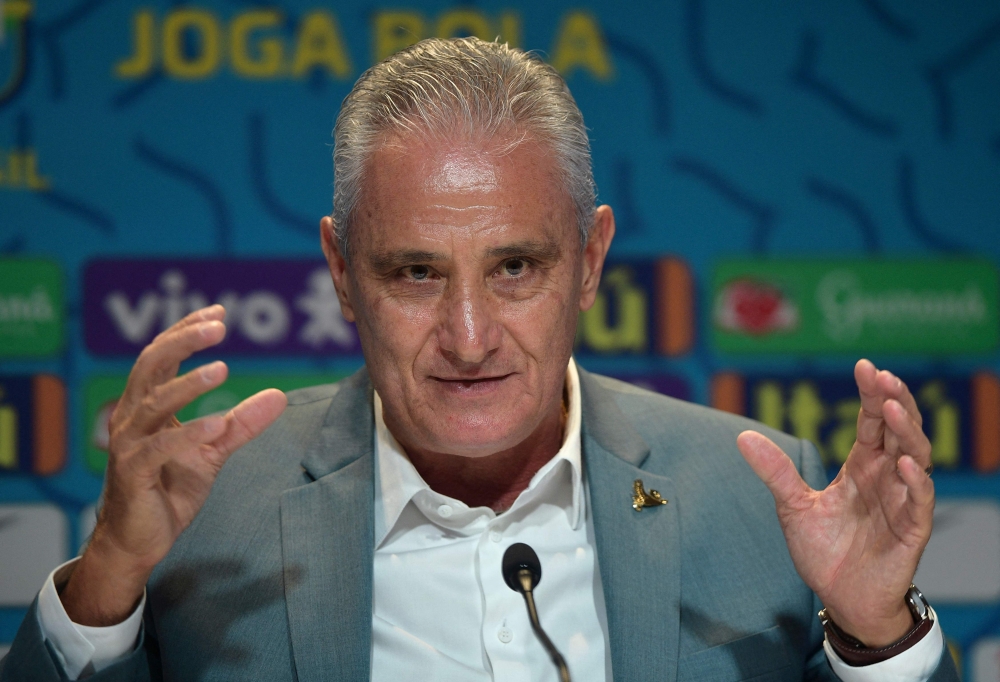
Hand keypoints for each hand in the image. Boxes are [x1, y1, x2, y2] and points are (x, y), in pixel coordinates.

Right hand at [61, 305, 286, 625]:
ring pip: (153, 403)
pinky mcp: (134, 474)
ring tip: (222, 368)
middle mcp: (132, 417)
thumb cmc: (169, 487)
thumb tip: (280, 395)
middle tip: (218, 325)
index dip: (185, 330)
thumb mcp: (213, 450)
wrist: (140, 539)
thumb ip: (242, 423)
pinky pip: (158, 449)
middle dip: (182, 341)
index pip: (160, 355)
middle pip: (150, 365)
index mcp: (147, 405)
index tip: (218, 312)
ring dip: (188, 384)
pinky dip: (188, 434)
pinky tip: (217, 424)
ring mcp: (129, 445)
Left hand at [737, 359, 933, 647]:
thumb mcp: (792, 506)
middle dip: (894, 401)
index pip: (873, 421)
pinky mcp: (912, 530)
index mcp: (862, 466)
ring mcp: (903, 501)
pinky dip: (916, 481)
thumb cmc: (824, 550)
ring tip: (893, 408)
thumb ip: (775, 472)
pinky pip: (920, 501)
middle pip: (899, 430)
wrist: (840, 598)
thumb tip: (742, 437)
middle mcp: (887, 477)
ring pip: (917, 457)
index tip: (865, 366)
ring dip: (907, 432)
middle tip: (882, 376)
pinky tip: (904, 463)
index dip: (872, 394)